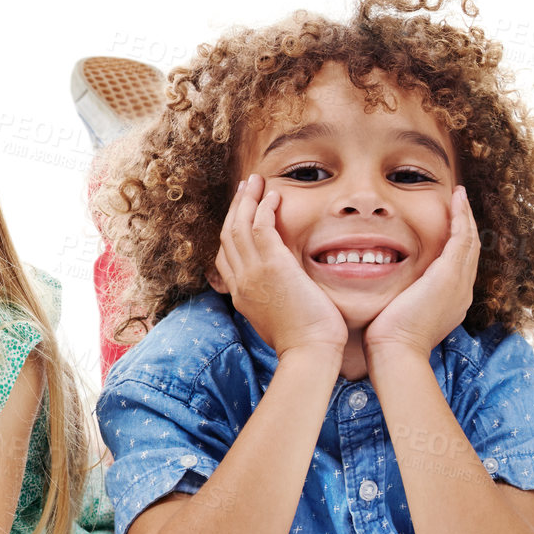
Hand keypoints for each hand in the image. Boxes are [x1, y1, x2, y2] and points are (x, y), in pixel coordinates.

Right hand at [207, 174, 346, 359]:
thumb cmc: (305, 342)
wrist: (309, 352)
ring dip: (246, 200)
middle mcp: (240, 281)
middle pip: (227, 235)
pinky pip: (260, 227)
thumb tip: (282, 293)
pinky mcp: (272, 266)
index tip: (241, 215)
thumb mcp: (278, 320)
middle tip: (244, 189)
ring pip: (239, 226)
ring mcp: (252, 273)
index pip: (225, 257)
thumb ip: (273, 301)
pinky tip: (273, 195)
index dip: (231, 231)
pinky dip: (264, 208)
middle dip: (235, 209)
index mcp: (240, 295)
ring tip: (255, 181)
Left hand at [366, 186, 478, 358]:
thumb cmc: (386, 339)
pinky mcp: (450, 275)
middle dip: (466, 226)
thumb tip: (384, 293)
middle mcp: (461, 292)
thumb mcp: (398, 315)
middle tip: (460, 204)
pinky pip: (462, 238)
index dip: (456, 244)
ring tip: (460, 197)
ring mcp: (459, 284)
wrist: (395, 352)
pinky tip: (456, 200)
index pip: (458, 266)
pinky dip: (461, 218)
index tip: (449, 226)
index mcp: (450, 301)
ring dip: (466, 217)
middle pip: (469, 252)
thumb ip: (398, 299)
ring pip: (470, 241)